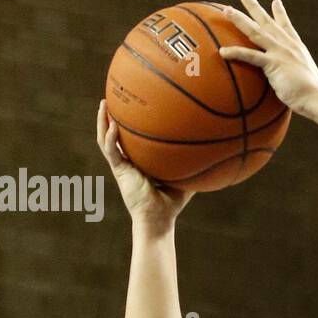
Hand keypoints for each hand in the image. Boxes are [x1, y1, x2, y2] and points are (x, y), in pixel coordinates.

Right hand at [97, 100, 194, 230]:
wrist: (159, 220)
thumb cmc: (172, 204)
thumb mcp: (185, 178)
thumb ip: (194, 165)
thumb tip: (215, 152)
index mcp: (139, 162)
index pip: (131, 139)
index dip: (129, 124)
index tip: (132, 106)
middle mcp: (128, 161)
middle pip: (114, 134)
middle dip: (110, 116)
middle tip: (111, 97)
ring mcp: (122, 166)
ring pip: (106, 139)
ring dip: (102, 122)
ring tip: (103, 103)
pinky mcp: (120, 172)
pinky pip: (112, 152)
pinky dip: (111, 139)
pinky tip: (113, 126)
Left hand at [220, 0, 317, 115]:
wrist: (316, 97)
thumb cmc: (312, 95)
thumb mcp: (306, 80)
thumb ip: (296, 76)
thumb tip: (294, 85)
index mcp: (297, 47)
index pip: (286, 26)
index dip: (280, 13)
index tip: (275, 2)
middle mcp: (287, 45)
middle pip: (268, 22)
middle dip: (255, 7)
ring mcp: (280, 52)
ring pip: (255, 31)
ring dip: (240, 20)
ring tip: (226, 10)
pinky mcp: (273, 63)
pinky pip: (250, 56)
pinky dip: (236, 53)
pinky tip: (222, 51)